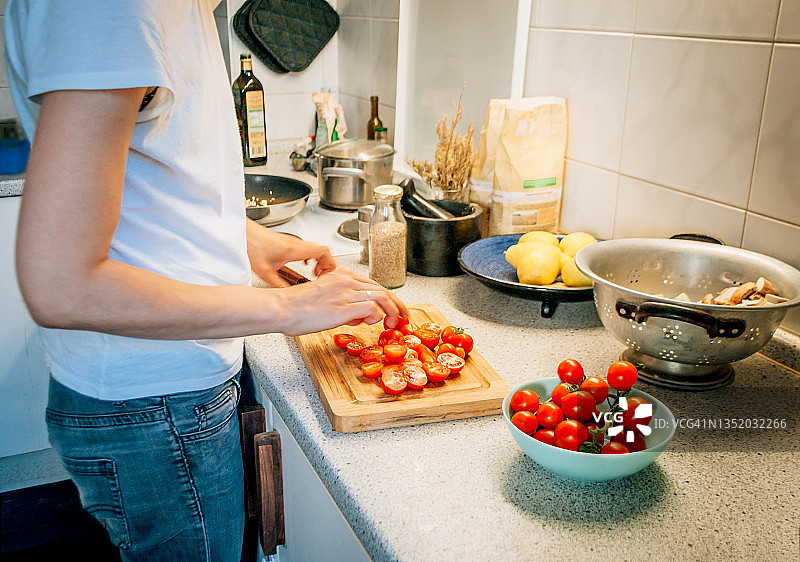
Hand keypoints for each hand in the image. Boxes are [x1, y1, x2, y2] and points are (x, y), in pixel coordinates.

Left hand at [246, 221, 335, 286]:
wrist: (243, 233)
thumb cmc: (252, 246)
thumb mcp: (265, 272)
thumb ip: (279, 286)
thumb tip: (287, 297)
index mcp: (295, 250)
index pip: (324, 252)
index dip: (329, 265)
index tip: (324, 277)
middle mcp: (297, 244)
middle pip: (324, 251)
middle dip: (326, 266)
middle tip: (320, 277)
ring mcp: (294, 242)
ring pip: (316, 249)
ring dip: (319, 261)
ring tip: (314, 273)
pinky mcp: (289, 243)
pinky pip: (307, 249)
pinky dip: (311, 258)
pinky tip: (303, 264)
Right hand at [274, 268, 409, 335]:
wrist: (281, 308)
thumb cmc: (297, 307)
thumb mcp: (325, 298)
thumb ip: (345, 302)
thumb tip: (361, 314)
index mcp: (342, 275)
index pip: (374, 285)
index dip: (390, 298)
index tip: (396, 309)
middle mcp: (347, 280)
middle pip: (383, 289)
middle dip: (398, 305)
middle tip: (404, 318)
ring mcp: (346, 292)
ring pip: (382, 297)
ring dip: (393, 312)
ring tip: (394, 325)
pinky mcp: (344, 306)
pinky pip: (373, 308)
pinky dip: (377, 317)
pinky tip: (371, 323)